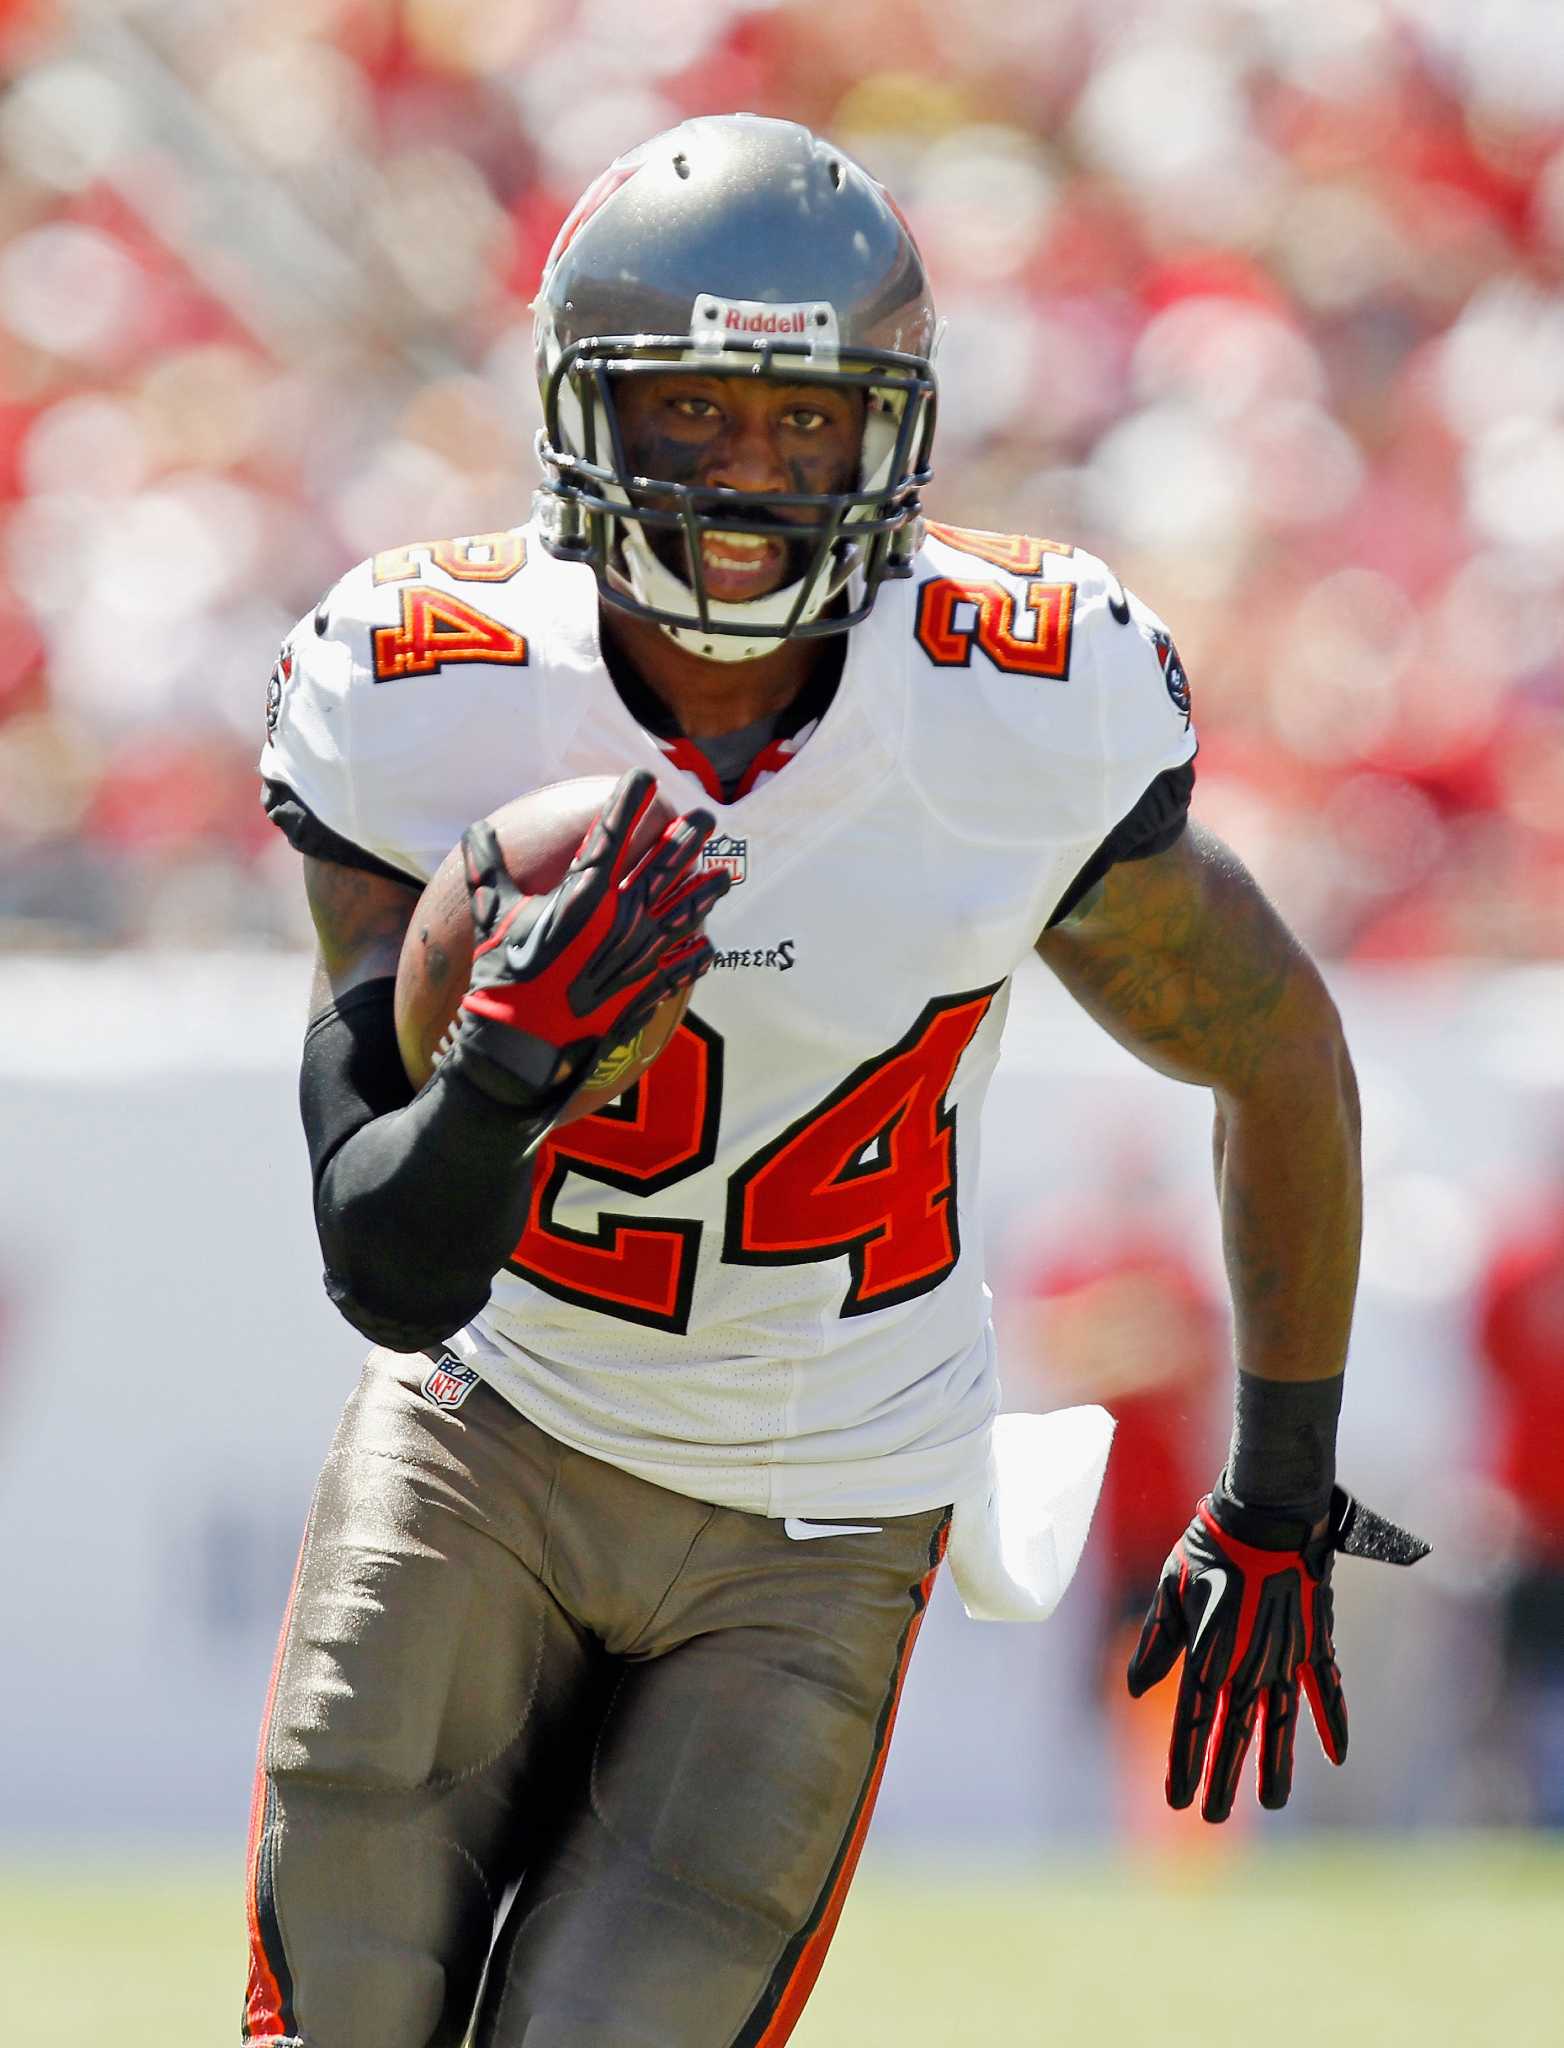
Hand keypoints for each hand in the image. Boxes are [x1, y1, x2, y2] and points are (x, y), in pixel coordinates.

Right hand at [446, 770, 728, 1114]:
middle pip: (665, 866)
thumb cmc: (503, 979)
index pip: (613, 832)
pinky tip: (708, 946)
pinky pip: (683, 966)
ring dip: (706, 890)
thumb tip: (476, 832)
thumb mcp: (491, 919)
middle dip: (686, 837)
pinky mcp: (648, 988)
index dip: (629, 801)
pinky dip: (697, 954)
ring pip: (685, 911)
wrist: (523, 1047)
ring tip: (723, 875)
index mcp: (585, 893)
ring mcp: (641, 953)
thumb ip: (488, 871)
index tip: (645, 778)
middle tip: (706, 818)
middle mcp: (622, 917)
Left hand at [1127, 1479, 1428, 1822]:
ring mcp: (1285, 1658)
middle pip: (1234, 1735)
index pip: (1192, 1723)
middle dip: (1222, 1779)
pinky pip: (1327, 1691)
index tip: (1177, 1801)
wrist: (1266, 1515)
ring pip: (1280, 1725)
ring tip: (1270, 1802)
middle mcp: (1247, 1666)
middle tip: (1212, 1818)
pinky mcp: (1315, 1643)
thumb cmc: (1209, 1547)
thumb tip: (1138, 1688)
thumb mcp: (1170, 1588)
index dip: (1185, 1764)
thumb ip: (1156, 1642)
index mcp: (1207, 1655)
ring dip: (1274, 1765)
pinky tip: (1339, 1756)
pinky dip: (1335, 1723)